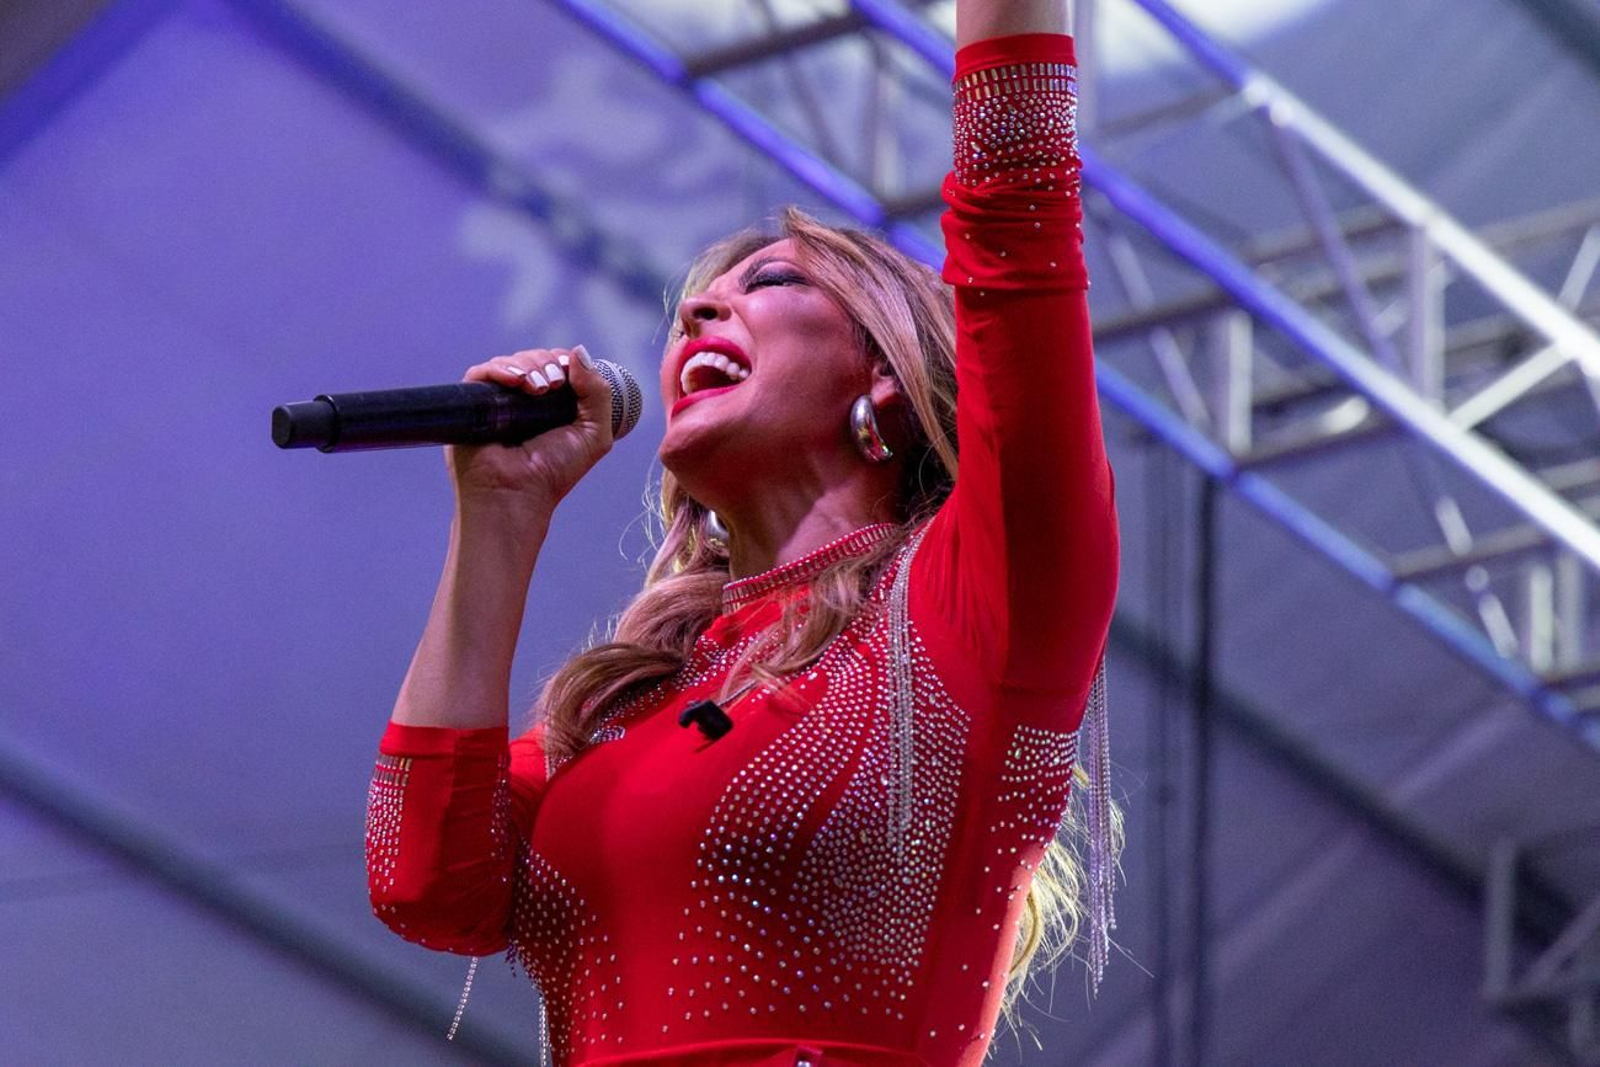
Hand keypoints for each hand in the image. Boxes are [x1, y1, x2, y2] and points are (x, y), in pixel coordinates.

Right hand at [447, 345, 614, 514]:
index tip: (568, 377)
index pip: (555, 365)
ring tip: (537, 389)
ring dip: (528, 366)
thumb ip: (598, 393)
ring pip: (509, 362)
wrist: (517, 494)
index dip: (563, 362)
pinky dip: (499, 369)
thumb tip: (579, 350)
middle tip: (553, 386)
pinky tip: (516, 382)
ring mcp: (496, 401)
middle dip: (546, 363)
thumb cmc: (554, 472)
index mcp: (550, 405)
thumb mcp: (593, 434)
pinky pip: (481, 373)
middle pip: (533, 358)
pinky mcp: (472, 404)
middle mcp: (522, 400)